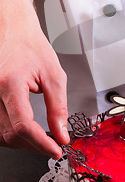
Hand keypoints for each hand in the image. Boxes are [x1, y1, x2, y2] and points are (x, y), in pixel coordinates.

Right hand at [0, 7, 69, 158]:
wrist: (13, 32)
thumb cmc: (32, 48)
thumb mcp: (54, 76)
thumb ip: (58, 108)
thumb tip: (61, 134)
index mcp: (10, 84)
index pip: (23, 125)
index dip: (40, 143)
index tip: (56, 149)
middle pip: (10, 134)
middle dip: (34, 146)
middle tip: (54, 147)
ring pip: (0, 135)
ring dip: (22, 144)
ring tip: (42, 141)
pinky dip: (11, 135)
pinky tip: (27, 135)